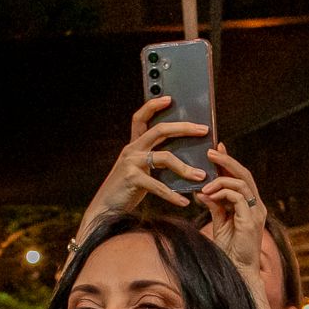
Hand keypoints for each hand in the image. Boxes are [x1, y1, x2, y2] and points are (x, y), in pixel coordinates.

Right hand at [79, 96, 209, 230]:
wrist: (104, 209)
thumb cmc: (125, 191)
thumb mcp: (139, 171)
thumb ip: (154, 161)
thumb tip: (183, 157)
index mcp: (133, 145)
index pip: (141, 118)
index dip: (154, 106)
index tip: (170, 99)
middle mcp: (132, 150)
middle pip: (160, 130)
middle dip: (184, 128)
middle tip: (203, 130)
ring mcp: (131, 163)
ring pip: (164, 158)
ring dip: (185, 168)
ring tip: (201, 175)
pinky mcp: (132, 179)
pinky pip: (158, 186)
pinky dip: (173, 195)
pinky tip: (184, 202)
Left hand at [199, 145, 265, 271]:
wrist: (237, 271)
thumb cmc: (229, 251)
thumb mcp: (219, 223)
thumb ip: (214, 206)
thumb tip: (202, 191)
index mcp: (249, 205)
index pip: (241, 177)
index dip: (229, 162)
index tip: (216, 149)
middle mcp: (256, 206)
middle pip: (244, 174)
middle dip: (227, 160)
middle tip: (211, 151)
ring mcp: (256, 212)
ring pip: (241, 182)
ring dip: (220, 178)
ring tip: (204, 182)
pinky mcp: (251, 219)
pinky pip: (237, 196)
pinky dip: (221, 192)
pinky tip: (208, 195)